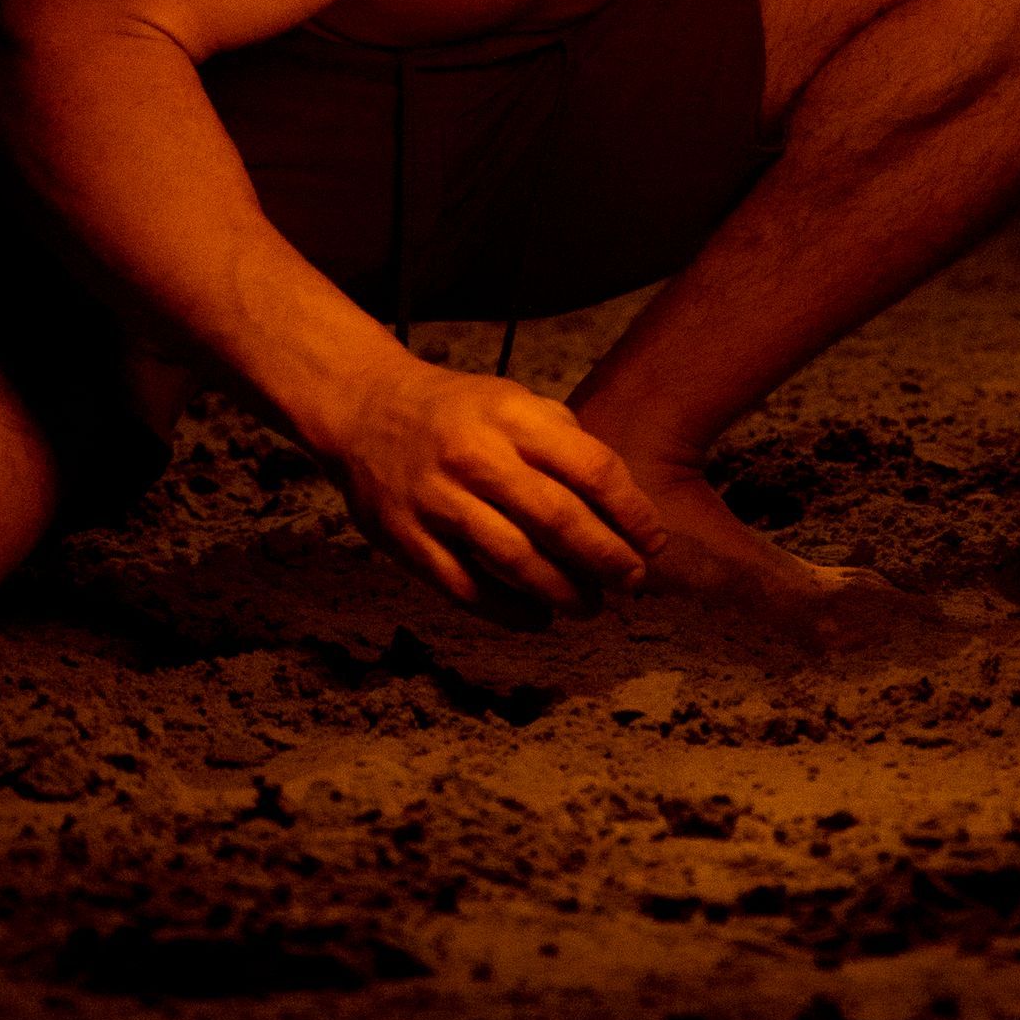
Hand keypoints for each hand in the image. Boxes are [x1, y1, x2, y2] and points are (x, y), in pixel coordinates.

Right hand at [327, 354, 667, 621]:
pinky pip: (465, 586)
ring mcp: (437, 499)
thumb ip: (563, 441)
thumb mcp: (513, 401)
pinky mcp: (406, 538)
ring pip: (513, 560)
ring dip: (562, 591)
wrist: (365, 410)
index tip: (653, 540)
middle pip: (558, 519)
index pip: (590, 467)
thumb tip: (621, 501)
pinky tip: (537, 618)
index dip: (630, 511)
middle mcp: (476, 456)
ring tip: (591, 606)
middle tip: (632, 581)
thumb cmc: (458, 411)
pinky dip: (507, 610)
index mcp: (511, 416)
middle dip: (606, 558)